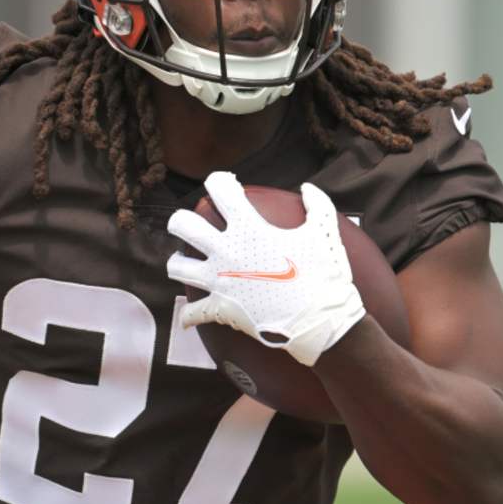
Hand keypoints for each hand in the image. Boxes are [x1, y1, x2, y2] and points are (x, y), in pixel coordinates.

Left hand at [166, 171, 364, 366]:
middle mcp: (226, 251)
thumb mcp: (326, 234)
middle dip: (182, 222)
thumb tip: (308, 187)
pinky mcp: (219, 309)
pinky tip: (191, 314)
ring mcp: (219, 281)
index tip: (224, 184)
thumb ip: (318, 205)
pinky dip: (189, 315)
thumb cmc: (324, 277)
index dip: (219, 181)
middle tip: (190, 225)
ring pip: (176, 266)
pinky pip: (191, 312)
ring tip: (185, 264)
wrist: (320, 322)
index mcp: (249, 229)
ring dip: (179, 263)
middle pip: (182, 225)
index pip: (219, 190)